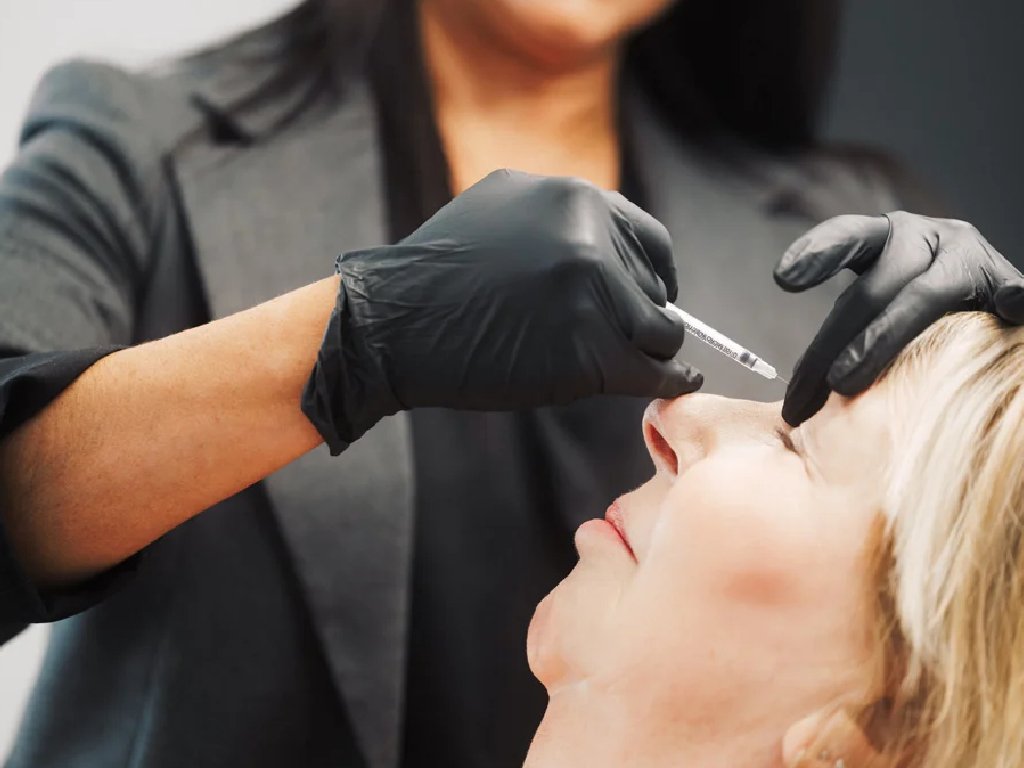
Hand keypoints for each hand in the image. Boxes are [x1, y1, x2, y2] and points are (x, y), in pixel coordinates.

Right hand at [303, 170, 700, 452]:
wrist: (394, 324)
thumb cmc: (438, 273)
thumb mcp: (502, 206)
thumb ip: (561, 215)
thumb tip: (612, 246)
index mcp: (576, 199)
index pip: (651, 241)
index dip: (658, 275)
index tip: (658, 296)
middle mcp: (591, 242)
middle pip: (654, 291)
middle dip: (645, 317)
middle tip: (628, 340)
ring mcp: (592, 297)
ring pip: (659, 333)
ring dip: (652, 353)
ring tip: (648, 367)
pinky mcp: (587, 352)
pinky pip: (650, 373)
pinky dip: (670, 382)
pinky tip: (677, 384)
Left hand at [774, 212, 1023, 424]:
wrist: (988, 296)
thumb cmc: (912, 311)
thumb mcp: (875, 304)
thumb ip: (842, 330)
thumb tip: (793, 400)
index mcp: (887, 237)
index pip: (848, 236)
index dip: (816, 252)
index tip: (783, 279)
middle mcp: (929, 239)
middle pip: (876, 283)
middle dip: (837, 337)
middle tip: (810, 389)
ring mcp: (972, 260)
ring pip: (926, 293)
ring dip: (882, 338)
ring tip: (844, 382)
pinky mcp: (1009, 286)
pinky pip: (1013, 292)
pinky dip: (1011, 300)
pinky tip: (1008, 311)